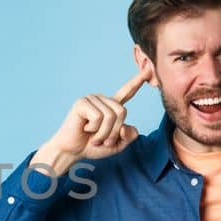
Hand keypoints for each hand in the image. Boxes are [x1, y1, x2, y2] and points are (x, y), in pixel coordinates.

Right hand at [35, 68, 152, 173]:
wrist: (71, 152)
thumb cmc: (92, 147)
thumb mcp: (117, 144)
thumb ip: (129, 136)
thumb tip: (125, 126)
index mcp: (111, 106)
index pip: (127, 92)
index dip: (138, 81)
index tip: (149, 69)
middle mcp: (102, 100)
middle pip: (122, 111)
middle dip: (113, 132)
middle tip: (102, 141)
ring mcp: (92, 99)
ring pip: (111, 116)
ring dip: (103, 133)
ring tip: (93, 137)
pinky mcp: (82, 103)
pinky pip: (98, 117)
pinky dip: (94, 129)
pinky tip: (84, 129)